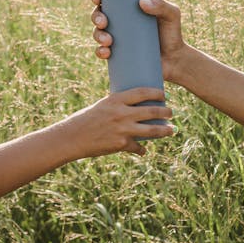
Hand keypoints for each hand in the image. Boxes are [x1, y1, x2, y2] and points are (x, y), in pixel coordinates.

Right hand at [59, 87, 173, 156]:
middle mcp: (122, 113)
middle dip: (166, 112)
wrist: (73, 137)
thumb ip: (119, 106)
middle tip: (171, 112)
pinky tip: (144, 150)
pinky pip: (138, 147)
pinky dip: (141, 149)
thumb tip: (136, 106)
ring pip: (152, 130)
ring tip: (171, 129)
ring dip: (165, 130)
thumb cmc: (87, 119)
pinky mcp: (121, 144)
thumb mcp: (103, 106)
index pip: (143, 92)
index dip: (157, 93)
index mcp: (116, 100)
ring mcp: (123, 130)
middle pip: (152, 111)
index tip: (164, 95)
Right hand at [90, 0, 188, 82]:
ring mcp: (117, 38)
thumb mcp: (171, 15)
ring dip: (97, 35)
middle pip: (99, 14)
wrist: (174, 61)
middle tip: (104, 22)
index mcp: (129, 7)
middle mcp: (120, 21)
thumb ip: (162, 5)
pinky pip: (101, 52)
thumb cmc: (173, 34)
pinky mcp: (117, 54)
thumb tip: (142, 3)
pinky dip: (100, 51)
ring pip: (98, 33)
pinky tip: (106, 52)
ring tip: (108, 41)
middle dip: (96, 16)